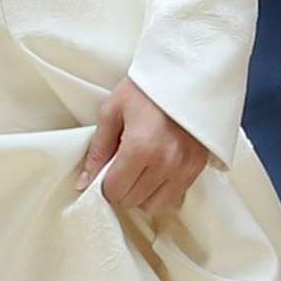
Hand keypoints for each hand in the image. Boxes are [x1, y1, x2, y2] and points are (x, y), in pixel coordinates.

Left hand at [76, 78, 208, 214]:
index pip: (115, 190)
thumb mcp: (112, 110)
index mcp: (140, 147)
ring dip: (142, 194)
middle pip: (133, 200)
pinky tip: (156, 170)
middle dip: (122, 188)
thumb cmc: (144, 89)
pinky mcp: (197, 168)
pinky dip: (161, 191)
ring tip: (139, 169)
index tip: (106, 169)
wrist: (182, 74)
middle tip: (121, 166)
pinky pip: (174, 198)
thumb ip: (98, 149)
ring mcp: (184, 168)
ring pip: (155, 206)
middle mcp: (165, 163)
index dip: (104, 183)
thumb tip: (83, 183)